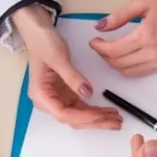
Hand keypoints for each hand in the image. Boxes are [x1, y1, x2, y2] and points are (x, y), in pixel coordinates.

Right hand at [13, 5, 122, 129]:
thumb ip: (72, 77)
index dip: (83, 116)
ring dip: (97, 118)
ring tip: (116, 118)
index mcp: (41, 95)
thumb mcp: (58, 58)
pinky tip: (108, 111)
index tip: (101, 114)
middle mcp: (48, 102)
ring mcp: (58, 99)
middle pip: (73, 119)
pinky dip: (95, 110)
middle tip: (115, 121)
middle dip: (95, 122)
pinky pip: (82, 107)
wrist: (39, 35)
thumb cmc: (44, 44)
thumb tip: (88, 93)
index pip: (63, 114)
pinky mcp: (66, 95)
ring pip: (79, 116)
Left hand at [89, 0, 156, 76]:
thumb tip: (100, 27)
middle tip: (100, 45)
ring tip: (110, 52)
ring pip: (129, 72)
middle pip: (119, 64)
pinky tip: (124, 58)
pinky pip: (141, 73)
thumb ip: (119, 16)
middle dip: (104, 57)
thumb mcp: (142, 1)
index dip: (99, 48)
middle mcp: (153, 53)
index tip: (93, 41)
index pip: (114, 50)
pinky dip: (128, 69)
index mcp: (146, 35)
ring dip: (115, 65)